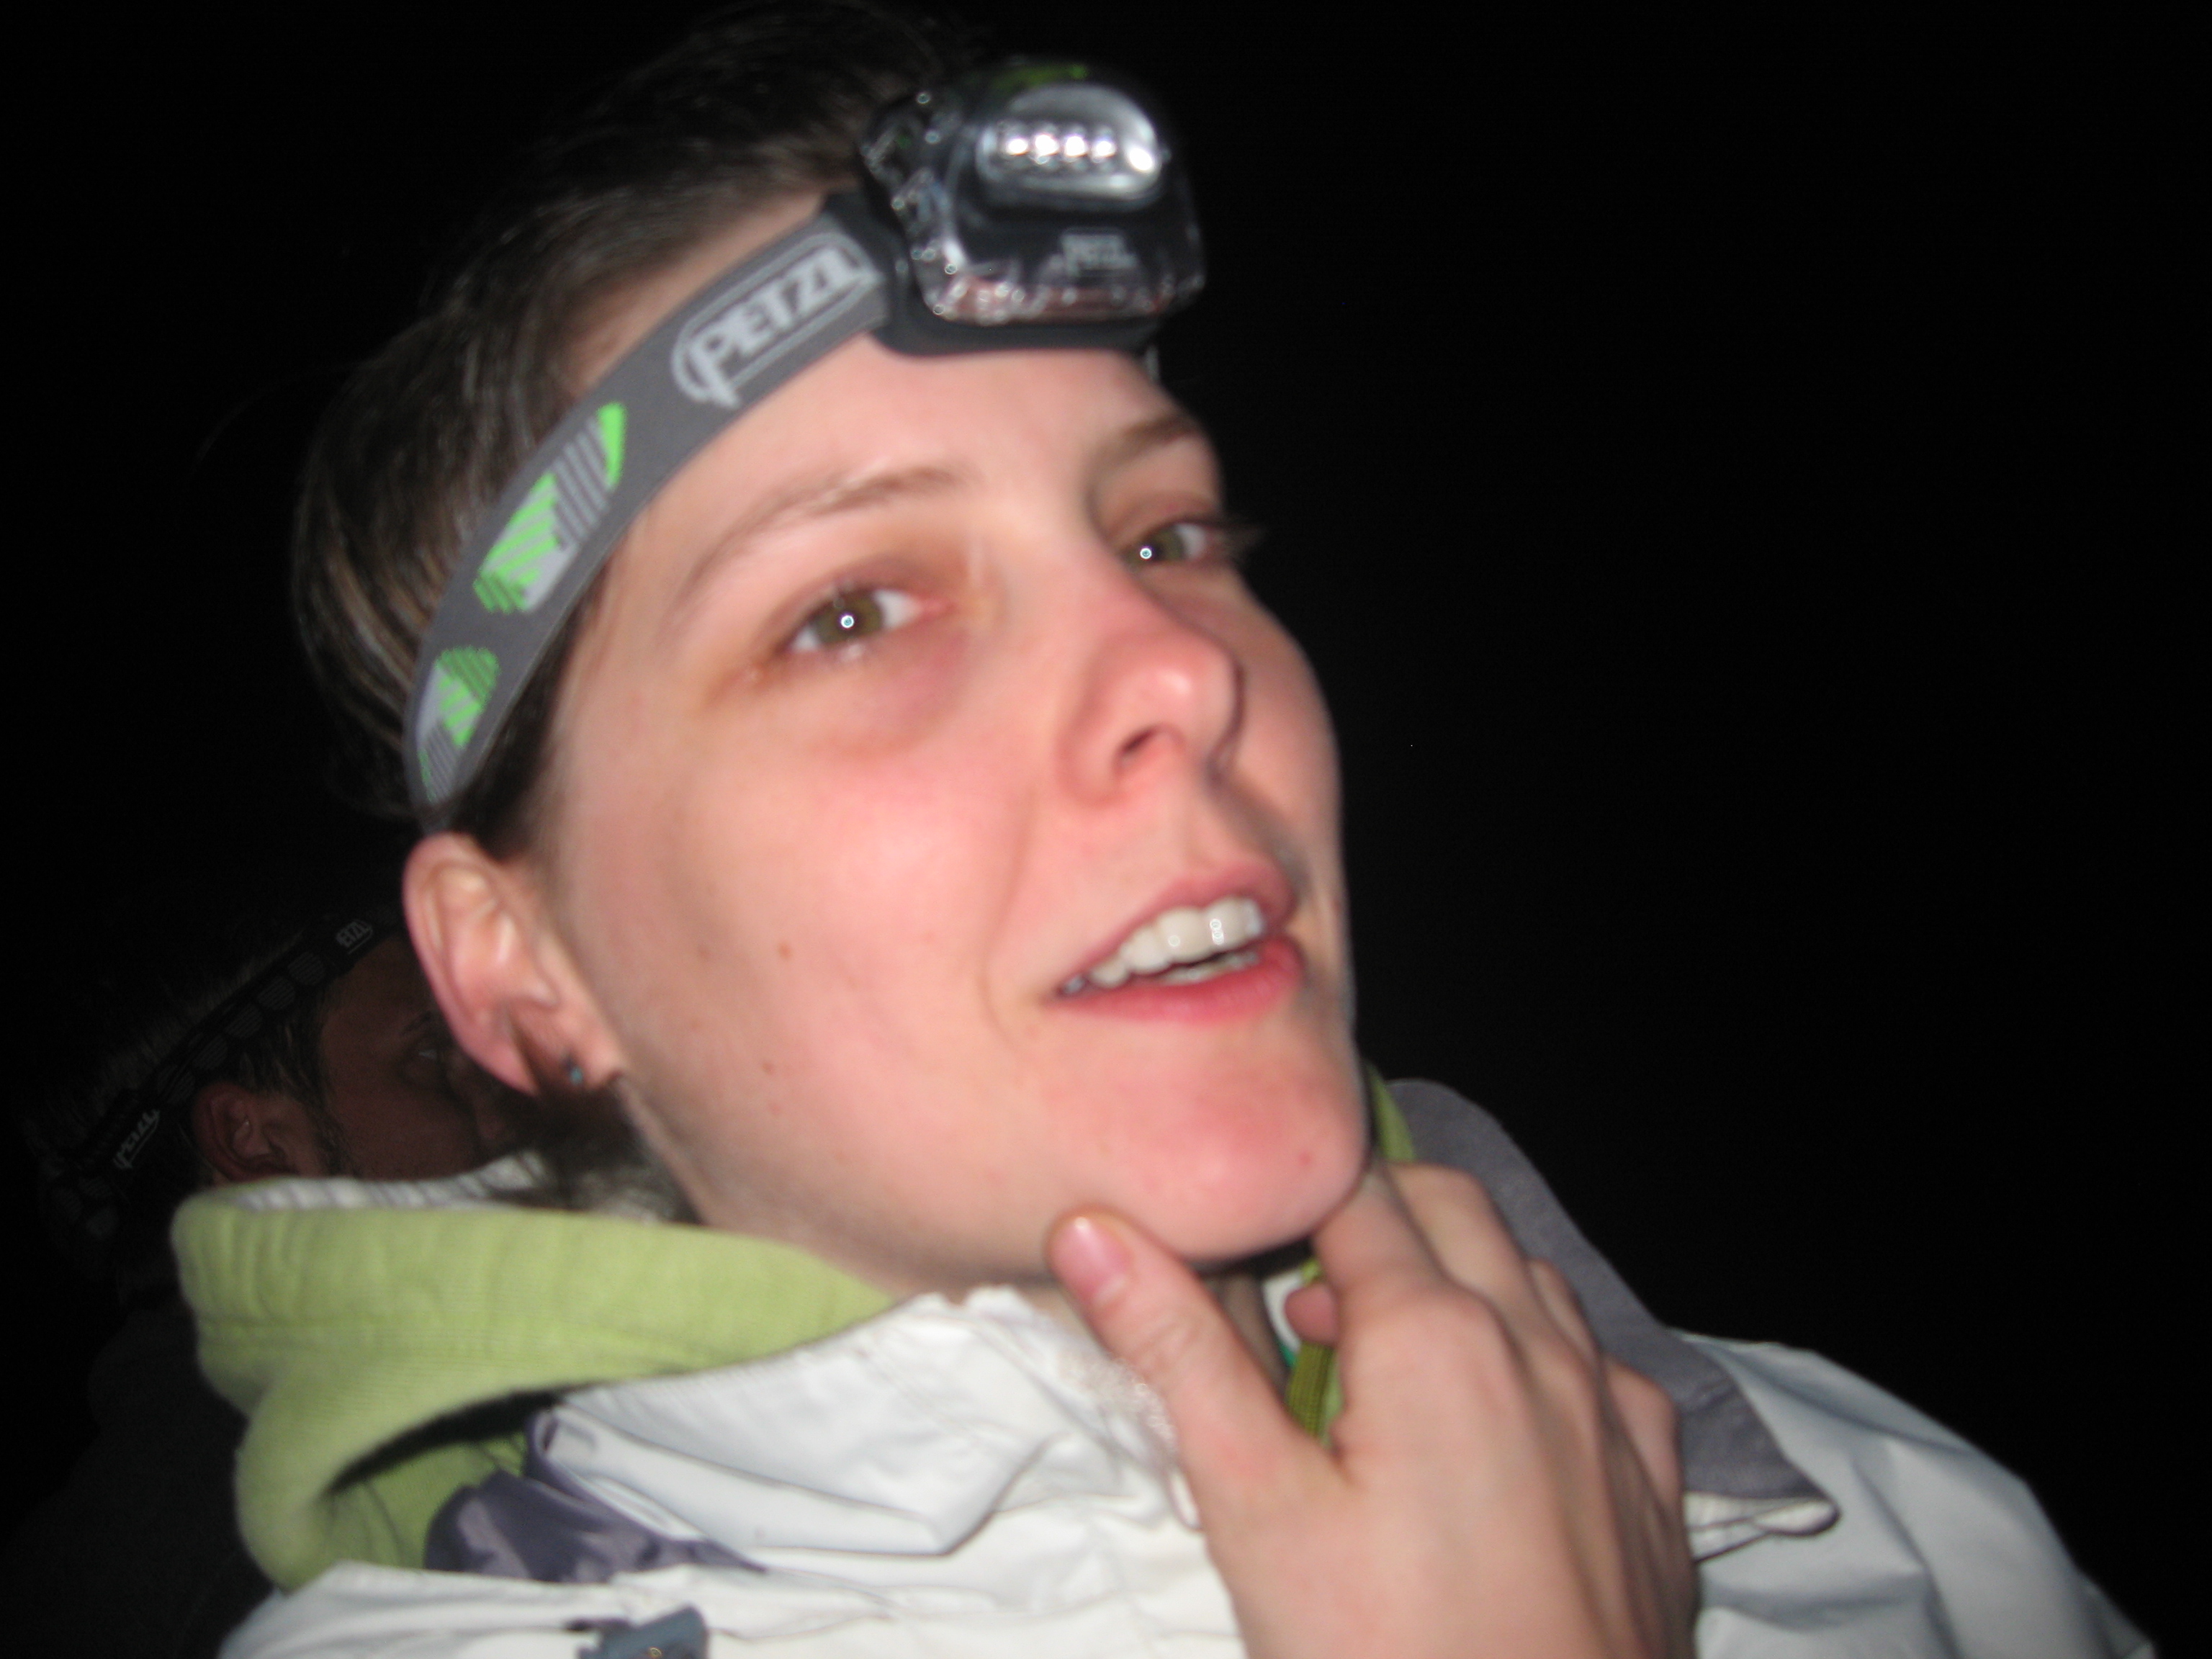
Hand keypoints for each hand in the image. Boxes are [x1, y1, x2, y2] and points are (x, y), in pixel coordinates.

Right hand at [1048, 1163, 1696, 1658]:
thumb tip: (1089, 1230)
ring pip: (1530, 1277)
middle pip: (1450, 1206)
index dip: (1288, 1201)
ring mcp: (1610, 1414)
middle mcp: (1537, 1346)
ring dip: (1456, 1281)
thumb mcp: (1255, 1511)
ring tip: (1381, 1369)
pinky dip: (1539, 1359)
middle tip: (1299, 1305)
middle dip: (1372, 1218)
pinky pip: (1603, 1369)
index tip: (1244, 1247)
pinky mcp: (1656, 1486)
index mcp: (1435, 1333)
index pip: (1352, 1191)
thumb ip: (1179, 1354)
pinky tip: (1499, 1429)